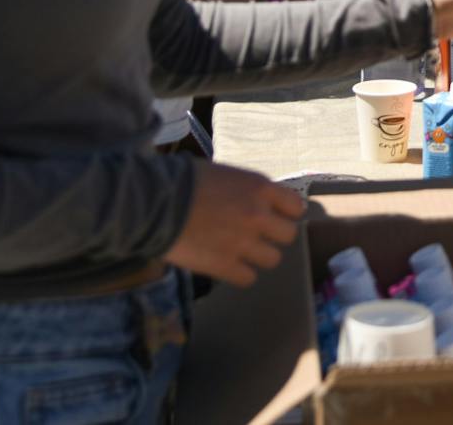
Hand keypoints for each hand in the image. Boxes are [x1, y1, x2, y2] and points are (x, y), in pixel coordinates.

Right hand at [165, 161, 305, 286]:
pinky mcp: (225, 266)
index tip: (276, 216)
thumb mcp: (226, 175)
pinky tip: (227, 264)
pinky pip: (248, 278)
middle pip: (288, 235)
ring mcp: (244, 243)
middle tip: (257, 235)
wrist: (156, 203)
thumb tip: (257, 201)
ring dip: (259, 256)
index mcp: (260, 188)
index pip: (296, 207)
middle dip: (274, 235)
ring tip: (241, 251)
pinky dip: (240, 273)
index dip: (286, 213)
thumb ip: (247, 191)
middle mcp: (258, 216)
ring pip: (273, 259)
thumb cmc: (186, 181)